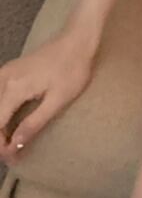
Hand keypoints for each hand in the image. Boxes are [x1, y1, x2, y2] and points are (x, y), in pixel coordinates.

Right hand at [0, 31, 96, 166]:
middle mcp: (3, 79)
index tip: (11, 157)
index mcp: (14, 89)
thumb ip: (34, 123)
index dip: (0, 144)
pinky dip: (1, 111)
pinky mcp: (9, 70)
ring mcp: (5, 72)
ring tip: (10, 140)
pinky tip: (9, 122)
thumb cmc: (72, 69)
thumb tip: (14, 145)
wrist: (77, 39)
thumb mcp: (58, 100)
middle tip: (11, 152)